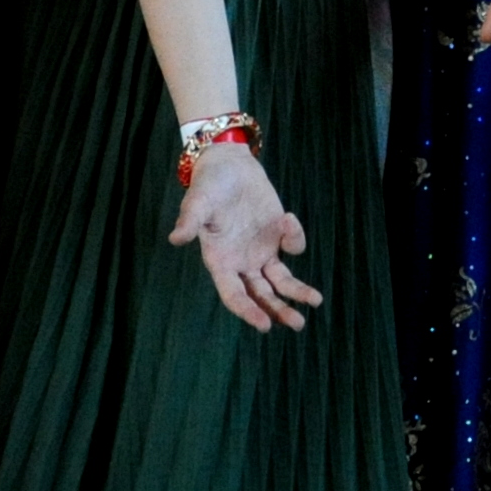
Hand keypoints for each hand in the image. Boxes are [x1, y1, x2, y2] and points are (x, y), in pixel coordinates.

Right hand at [168, 141, 322, 332]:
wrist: (229, 165)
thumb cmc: (209, 184)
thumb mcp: (198, 201)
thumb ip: (189, 220)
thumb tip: (175, 238)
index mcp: (219, 261)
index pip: (234, 295)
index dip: (248, 311)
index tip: (264, 325)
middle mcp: (240, 263)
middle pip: (261, 296)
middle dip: (278, 311)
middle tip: (297, 323)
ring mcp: (260, 252)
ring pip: (279, 282)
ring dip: (296, 293)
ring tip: (315, 301)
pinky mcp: (276, 237)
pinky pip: (290, 248)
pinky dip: (295, 241)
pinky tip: (288, 221)